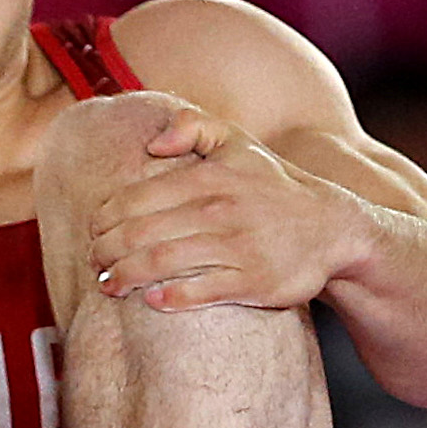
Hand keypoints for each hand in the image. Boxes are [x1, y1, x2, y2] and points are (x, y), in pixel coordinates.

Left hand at [87, 107, 365, 312]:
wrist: (332, 228)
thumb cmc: (273, 187)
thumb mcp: (240, 143)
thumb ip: (194, 127)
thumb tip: (152, 145)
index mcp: (210, 176)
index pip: (137, 198)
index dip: (105, 219)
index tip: (94, 231)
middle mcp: (221, 210)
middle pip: (141, 233)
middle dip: (106, 251)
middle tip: (95, 262)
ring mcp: (237, 247)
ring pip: (161, 263)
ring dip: (125, 277)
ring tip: (108, 285)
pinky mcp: (253, 282)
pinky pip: (199, 292)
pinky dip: (168, 297)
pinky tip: (150, 299)